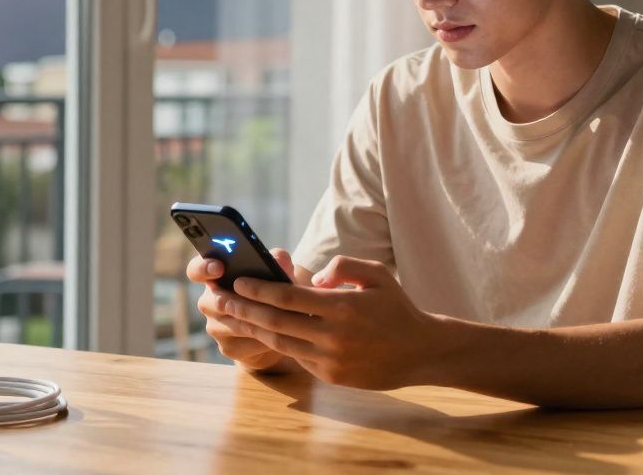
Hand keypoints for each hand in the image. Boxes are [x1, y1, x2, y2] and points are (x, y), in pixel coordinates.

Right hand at [187, 248, 298, 371]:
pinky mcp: (226, 347)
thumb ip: (278, 261)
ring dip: (259, 320)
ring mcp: (214, 326)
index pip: (196, 270)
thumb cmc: (274, 293)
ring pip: (235, 323)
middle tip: (266, 299)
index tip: (219, 268)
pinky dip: (264, 338)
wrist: (280, 330)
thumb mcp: (279, 274)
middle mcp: (208, 301)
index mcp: (215, 277)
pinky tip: (281, 334)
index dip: (203, 268)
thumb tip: (279, 257)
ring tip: (283, 316)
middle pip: (217, 302)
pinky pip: (245, 342)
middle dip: (244, 301)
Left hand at [222, 255, 437, 389]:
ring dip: (252, 329)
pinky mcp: (331, 376)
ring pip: (280, 342)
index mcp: (342, 306)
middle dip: (244, 309)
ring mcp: (331, 359)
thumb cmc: (396, 308)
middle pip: (276, 321)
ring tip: (231, 317)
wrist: (421, 352)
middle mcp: (333, 335)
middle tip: (222, 299)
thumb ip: (344, 266)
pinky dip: (277, 343)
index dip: (259, 289)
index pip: (288, 297)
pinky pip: (297, 357)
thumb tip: (316, 276)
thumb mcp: (377, 275)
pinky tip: (261, 332)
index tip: (238, 282)